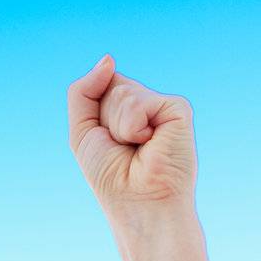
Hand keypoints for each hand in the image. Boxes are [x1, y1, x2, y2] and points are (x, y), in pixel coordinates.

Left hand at [67, 55, 196, 225]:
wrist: (138, 202)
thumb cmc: (112, 176)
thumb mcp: (83, 131)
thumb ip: (84, 91)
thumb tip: (108, 58)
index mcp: (126, 111)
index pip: (101, 84)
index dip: (93, 112)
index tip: (105, 141)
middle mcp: (146, 105)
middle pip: (110, 85)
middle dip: (104, 119)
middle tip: (122, 147)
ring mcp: (162, 106)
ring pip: (122, 92)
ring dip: (117, 126)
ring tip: (135, 148)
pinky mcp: (177, 108)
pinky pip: (138, 101)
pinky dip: (132, 126)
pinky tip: (148, 143)